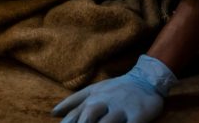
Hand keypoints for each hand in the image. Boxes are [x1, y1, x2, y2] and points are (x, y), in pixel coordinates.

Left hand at [52, 55, 176, 122]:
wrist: (145, 79)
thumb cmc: (116, 88)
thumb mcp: (93, 90)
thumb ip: (73, 102)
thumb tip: (53, 114)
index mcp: (92, 97)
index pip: (75, 114)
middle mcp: (104, 102)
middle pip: (88, 116)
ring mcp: (121, 108)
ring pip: (107, 122)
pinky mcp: (137, 115)